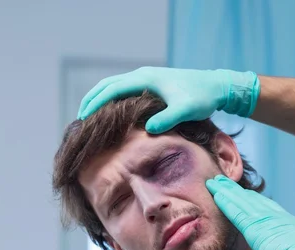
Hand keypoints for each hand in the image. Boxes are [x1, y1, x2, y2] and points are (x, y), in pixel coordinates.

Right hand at [77, 67, 259, 132]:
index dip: (95, 103)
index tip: (82, 117)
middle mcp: (143, 75)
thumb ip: (167, 119)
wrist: (215, 86)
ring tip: (89, 116)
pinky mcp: (151, 84)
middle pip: (108, 84)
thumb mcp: (185, 110)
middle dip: (91, 99)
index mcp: (146, 79)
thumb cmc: (201, 98)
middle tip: (79, 118)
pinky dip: (111, 98)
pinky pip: (124, 89)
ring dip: (100, 98)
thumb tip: (148, 129)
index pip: (112, 89)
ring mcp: (146, 78)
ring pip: (114, 85)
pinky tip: (110, 113)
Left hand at [206, 175, 294, 249]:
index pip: (267, 206)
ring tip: (214, 182)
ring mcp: (264, 219)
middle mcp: (275, 216)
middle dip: (236, 190)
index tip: (244, 193)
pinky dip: (226, 202)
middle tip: (224, 181)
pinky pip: (236, 211)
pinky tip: (216, 194)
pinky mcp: (254, 226)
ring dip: (226, 191)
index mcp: (287, 222)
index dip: (253, 198)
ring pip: (240, 201)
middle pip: (251, 199)